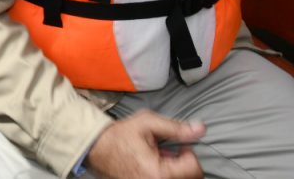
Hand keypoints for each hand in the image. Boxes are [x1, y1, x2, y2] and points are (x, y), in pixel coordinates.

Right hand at [86, 110, 204, 178]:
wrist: (96, 148)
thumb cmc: (119, 136)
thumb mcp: (147, 123)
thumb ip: (175, 127)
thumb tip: (200, 129)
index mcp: (158, 173)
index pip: (195, 169)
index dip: (189, 152)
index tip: (179, 145)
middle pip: (190, 178)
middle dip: (184, 162)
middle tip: (170, 150)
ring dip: (175, 169)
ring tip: (159, 156)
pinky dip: (165, 173)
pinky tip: (154, 164)